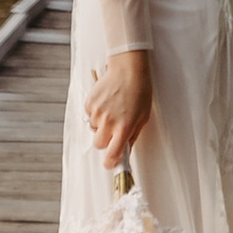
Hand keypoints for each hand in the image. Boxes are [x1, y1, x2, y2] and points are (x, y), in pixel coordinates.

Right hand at [84, 50, 152, 166]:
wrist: (128, 69)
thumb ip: (132, 136)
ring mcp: (97, 112)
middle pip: (99, 145)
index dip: (110, 162)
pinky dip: (96, 113)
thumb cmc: (139, 92)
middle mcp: (108, 122)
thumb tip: (125, 151)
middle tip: (114, 131)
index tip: (111, 163)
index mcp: (124, 128)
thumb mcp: (142, 117)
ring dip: (101, 125)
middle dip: (105, 141)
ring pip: (94, 130)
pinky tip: (106, 103)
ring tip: (112, 110)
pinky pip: (90, 116)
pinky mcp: (89, 103)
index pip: (112, 155)